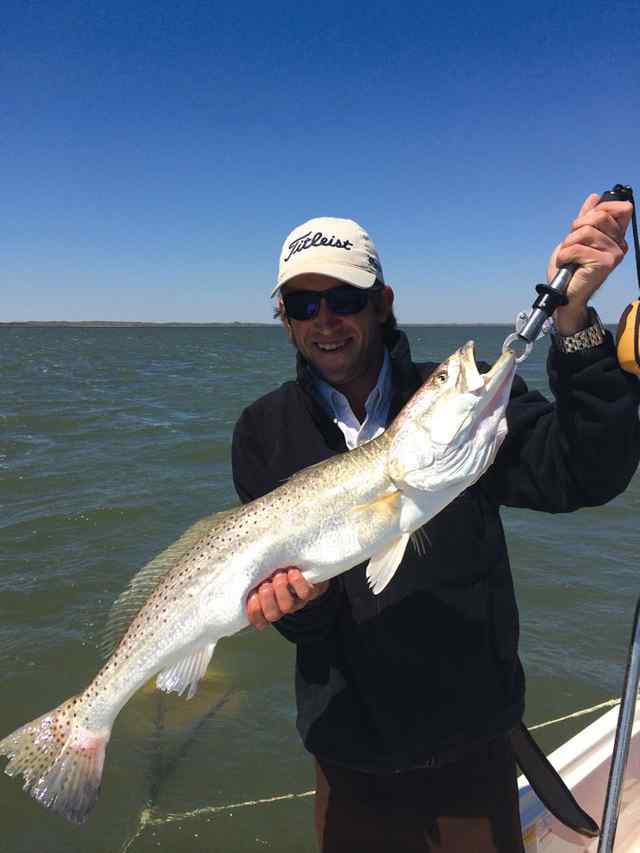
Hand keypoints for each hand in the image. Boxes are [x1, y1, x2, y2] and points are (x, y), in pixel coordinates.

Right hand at [246, 567, 329, 629]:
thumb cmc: (276, 566)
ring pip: (287, 606)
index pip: (257, 618)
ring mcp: (296, 601)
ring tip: (280, 574)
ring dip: (280, 587)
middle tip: (266, 583)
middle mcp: (281, 607)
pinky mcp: (311, 592)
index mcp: (265, 604)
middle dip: (266, 598)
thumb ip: (250, 574)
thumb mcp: (259, 570)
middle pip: (272, 614)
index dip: (253, 609)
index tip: (252, 594)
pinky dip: (297, 582)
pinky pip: (305, 593)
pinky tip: (292, 571)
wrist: (305, 564)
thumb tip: (236, 568)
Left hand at [547, 194, 632, 334]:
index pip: (622, 208)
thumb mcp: (576, 237)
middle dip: (577, 226)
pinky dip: (565, 254)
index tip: (584, 220)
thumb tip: (595, 197)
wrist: (563, 292)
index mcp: (616, 237)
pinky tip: (565, 262)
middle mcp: (620, 244)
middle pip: (600, 216)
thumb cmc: (570, 268)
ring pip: (587, 231)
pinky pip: (579, 248)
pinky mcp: (605, 263)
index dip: (601, 208)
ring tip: (567, 255)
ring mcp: (615, 254)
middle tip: (570, 242)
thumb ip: (586, 218)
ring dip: (568, 243)